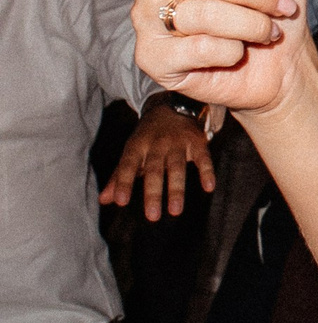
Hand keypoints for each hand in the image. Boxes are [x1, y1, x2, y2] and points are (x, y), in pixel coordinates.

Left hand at [102, 103, 218, 221]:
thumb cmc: (148, 136)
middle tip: (152, 216)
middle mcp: (157, 144)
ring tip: (175, 211)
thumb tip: (104, 200)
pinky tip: (209, 187)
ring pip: (177, 167)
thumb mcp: (132, 151)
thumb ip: (118, 176)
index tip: (121, 201)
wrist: (172, 105)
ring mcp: (178, 142)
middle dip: (153, 193)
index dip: (123, 182)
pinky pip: (203, 158)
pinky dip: (207, 171)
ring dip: (176, 189)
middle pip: (154, 170)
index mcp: (137, 145)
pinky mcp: (197, 141)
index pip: (128, 165)